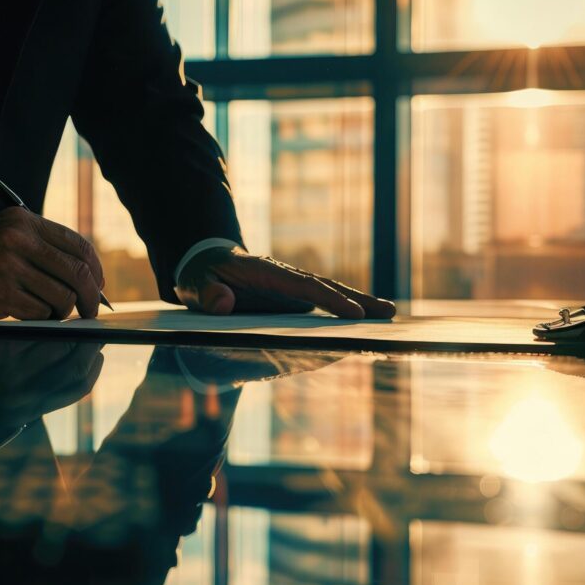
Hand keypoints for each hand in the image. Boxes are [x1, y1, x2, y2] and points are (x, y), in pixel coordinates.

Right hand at [0, 207, 104, 319]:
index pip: (78, 245)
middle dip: (90, 297)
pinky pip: (39, 314)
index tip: (98, 285)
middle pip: (77, 273)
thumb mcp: (5, 235)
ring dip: (61, 311)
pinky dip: (39, 319)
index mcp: (23, 221)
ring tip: (49, 312)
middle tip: (89, 310)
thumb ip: (43, 247)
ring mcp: (6, 266)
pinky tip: (25, 315)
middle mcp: (16, 239)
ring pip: (61, 297)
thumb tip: (91, 276)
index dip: (96, 269)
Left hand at [174, 246, 395, 318]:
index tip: (353, 313)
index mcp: (265, 272)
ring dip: (358, 302)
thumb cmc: (202, 278)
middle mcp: (284, 276)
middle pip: (325, 286)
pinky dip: (343, 308)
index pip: (303, 286)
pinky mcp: (292, 296)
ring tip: (388, 314)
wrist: (206, 265)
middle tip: (387, 312)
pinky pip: (321, 301)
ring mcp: (291, 286)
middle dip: (357, 299)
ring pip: (329, 292)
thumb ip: (208, 295)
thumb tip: (224, 304)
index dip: (329, 300)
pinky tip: (364, 319)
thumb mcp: (196, 286)